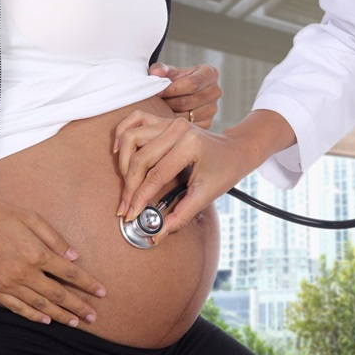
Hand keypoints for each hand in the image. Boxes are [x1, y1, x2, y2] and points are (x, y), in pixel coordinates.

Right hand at [0, 197, 106, 326]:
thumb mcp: (30, 217)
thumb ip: (54, 237)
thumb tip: (74, 255)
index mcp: (37, 253)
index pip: (70, 274)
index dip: (88, 284)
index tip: (101, 293)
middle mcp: (25, 273)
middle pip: (59, 294)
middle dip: (79, 306)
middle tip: (93, 316)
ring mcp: (8, 284)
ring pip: (40, 305)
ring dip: (60, 315)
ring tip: (75, 322)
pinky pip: (17, 308)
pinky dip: (33, 316)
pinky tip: (46, 320)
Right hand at [113, 110, 256, 242]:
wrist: (236, 150)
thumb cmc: (224, 171)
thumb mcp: (205, 196)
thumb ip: (180, 216)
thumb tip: (157, 234)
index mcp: (190, 145)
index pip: (155, 175)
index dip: (139, 197)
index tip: (130, 214)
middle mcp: (178, 129)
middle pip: (140, 158)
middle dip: (129, 186)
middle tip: (125, 206)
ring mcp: (170, 121)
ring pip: (132, 137)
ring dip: (124, 162)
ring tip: (126, 182)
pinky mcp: (164, 120)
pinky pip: (136, 120)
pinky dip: (123, 132)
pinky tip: (119, 150)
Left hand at [149, 63, 221, 129]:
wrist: (181, 93)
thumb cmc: (175, 80)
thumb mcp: (168, 71)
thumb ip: (160, 70)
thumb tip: (156, 73)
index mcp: (209, 73)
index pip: (193, 83)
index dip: (174, 89)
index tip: (159, 92)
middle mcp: (215, 91)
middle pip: (191, 100)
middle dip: (171, 102)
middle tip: (157, 103)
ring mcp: (213, 108)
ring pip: (190, 115)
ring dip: (172, 114)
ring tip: (161, 109)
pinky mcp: (208, 122)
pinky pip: (190, 125)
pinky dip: (177, 123)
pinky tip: (168, 117)